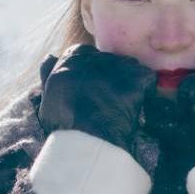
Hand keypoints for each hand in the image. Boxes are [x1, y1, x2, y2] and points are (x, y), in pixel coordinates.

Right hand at [37, 44, 155, 152]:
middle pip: (108, 61)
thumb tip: (51, 56)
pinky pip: (147, 79)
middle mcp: (96, 56)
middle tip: (109, 99)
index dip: (90, 72)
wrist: (87, 138)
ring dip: (128, 80)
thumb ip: (49, 73)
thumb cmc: (64, 123)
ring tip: (122, 102)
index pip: (84, 55)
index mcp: (72, 57)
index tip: (91, 89)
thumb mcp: (48, 96)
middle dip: (110, 76)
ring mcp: (118, 66)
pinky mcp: (136, 78)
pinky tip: (137, 104)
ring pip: (128, 67)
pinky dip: (145, 90)